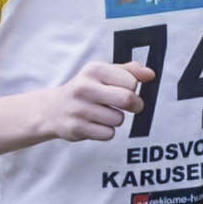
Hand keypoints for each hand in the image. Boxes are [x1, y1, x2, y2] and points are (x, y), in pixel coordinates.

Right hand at [34, 58, 150, 142]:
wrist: (52, 109)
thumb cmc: (84, 90)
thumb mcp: (102, 74)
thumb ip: (129, 71)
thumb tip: (150, 74)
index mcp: (94, 70)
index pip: (131, 81)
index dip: (133, 88)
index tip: (127, 90)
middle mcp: (85, 87)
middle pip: (127, 99)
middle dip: (135, 105)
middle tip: (131, 106)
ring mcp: (79, 108)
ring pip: (118, 120)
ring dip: (116, 119)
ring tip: (103, 114)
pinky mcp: (77, 128)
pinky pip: (108, 134)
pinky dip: (106, 132)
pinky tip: (95, 124)